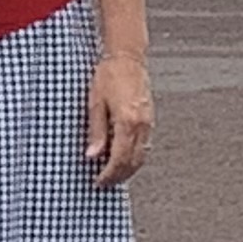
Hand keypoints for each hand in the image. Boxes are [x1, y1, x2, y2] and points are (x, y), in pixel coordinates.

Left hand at [86, 54, 152, 186]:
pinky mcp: (150, 119)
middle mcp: (141, 125)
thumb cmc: (109, 75)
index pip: (119, 158)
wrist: (127, 58)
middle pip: (133, 162)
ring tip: (113, 175)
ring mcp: (148, 123)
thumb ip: (96, 131)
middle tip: (104, 184)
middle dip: (119, 176)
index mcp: (127, 121)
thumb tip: (92, 155)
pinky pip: (145, 145)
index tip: (98, 182)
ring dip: (128, 169)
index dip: (109, 174)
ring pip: (142, 156)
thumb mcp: (95, 102)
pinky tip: (124, 158)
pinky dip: (135, 157)